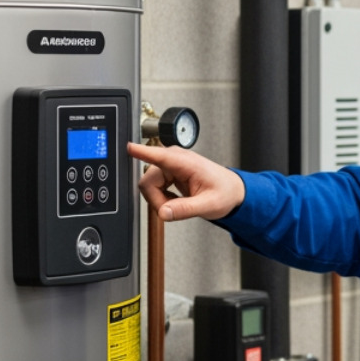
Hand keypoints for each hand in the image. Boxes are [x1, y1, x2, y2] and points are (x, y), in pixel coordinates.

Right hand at [128, 142, 244, 221]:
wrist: (231, 192)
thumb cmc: (225, 193)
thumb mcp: (209, 205)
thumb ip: (185, 209)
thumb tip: (164, 213)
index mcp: (185, 162)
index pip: (159, 155)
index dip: (142, 152)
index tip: (128, 147)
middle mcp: (174, 160)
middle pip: (147, 181)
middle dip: (156, 199)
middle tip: (173, 209)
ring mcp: (169, 166)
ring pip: (148, 186)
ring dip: (159, 200)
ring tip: (178, 203)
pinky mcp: (167, 173)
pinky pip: (153, 189)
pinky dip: (161, 198)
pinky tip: (175, 200)